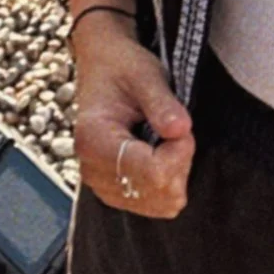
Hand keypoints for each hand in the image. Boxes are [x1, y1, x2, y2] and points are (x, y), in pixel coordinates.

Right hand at [68, 12, 194, 217]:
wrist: (103, 68)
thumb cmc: (122, 68)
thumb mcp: (146, 74)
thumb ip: (162, 103)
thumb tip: (180, 130)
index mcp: (93, 140)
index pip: (152, 172)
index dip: (179, 152)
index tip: (179, 124)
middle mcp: (92, 170)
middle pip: (159, 193)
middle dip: (179, 163)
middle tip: (171, 129)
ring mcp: (102, 185)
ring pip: (161, 204)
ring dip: (174, 173)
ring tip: (163, 141)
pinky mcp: (115, 192)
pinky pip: (157, 204)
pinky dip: (167, 182)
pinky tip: (160, 155)